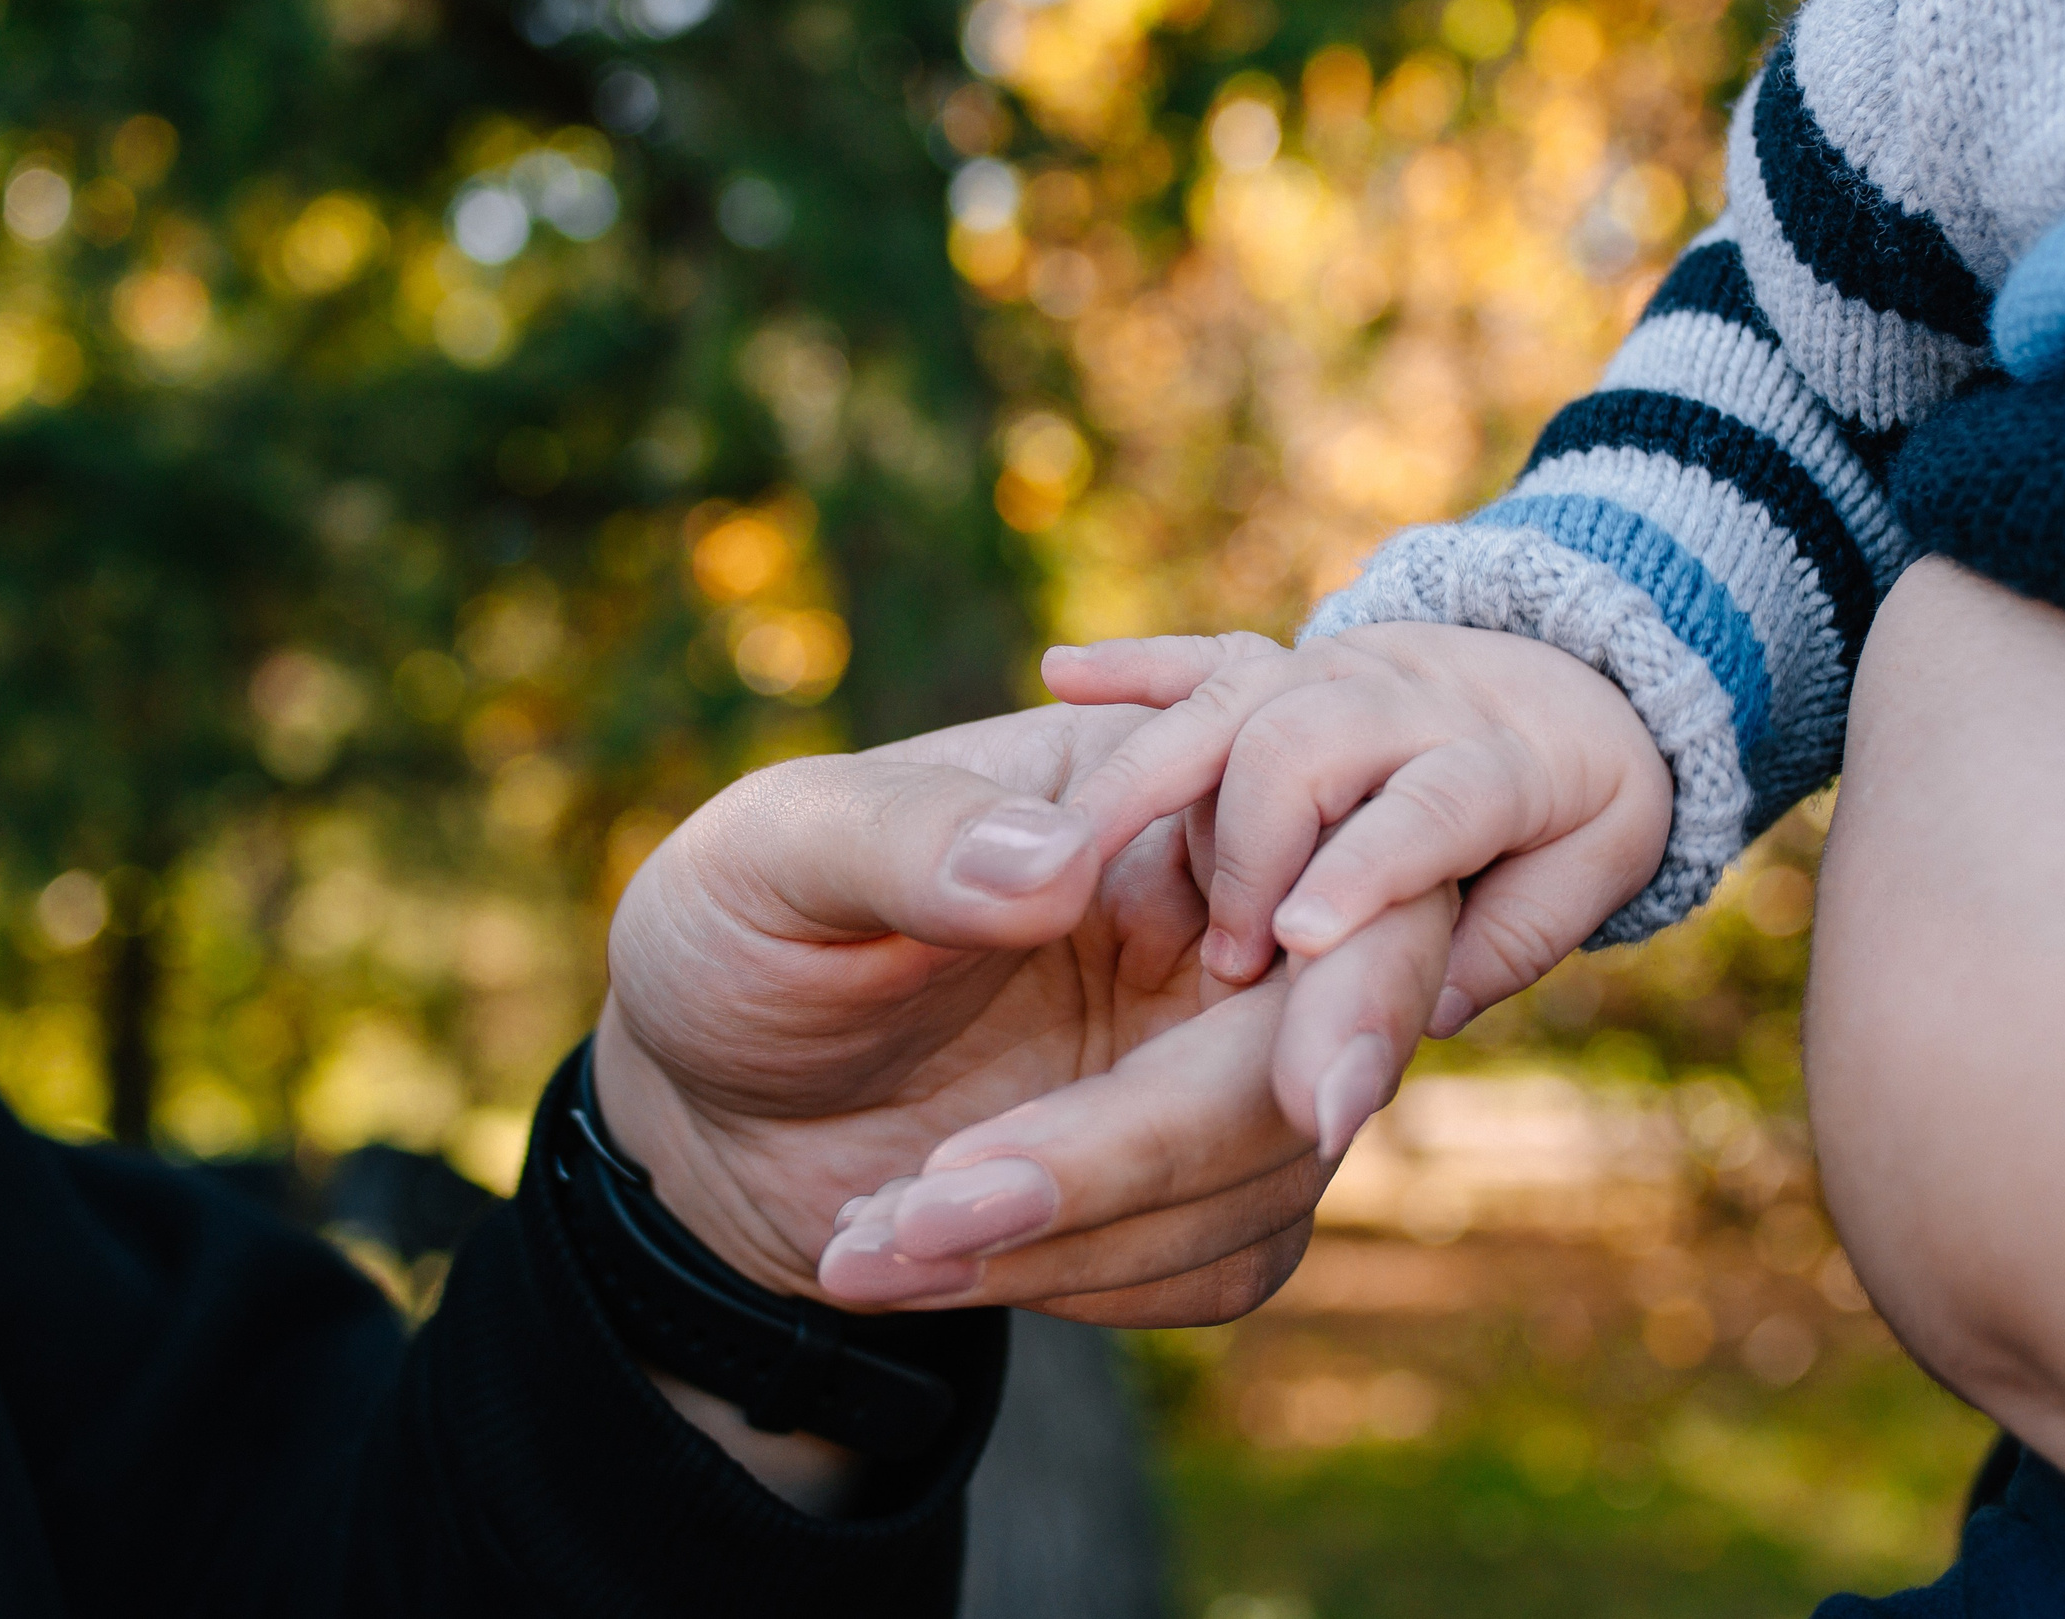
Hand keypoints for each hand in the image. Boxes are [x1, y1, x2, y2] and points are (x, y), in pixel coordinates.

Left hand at [594, 702, 1450, 1328]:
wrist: (711, 1098)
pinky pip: (1228, 1258)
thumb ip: (909, 842)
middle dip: (1132, 1147)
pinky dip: (1076, 1283)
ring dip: (1071, 1237)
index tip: (1303, 1093)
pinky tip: (920, 1265)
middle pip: (1316, 1038)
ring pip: (1272, 1168)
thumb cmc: (741, 935)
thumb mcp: (776, 859)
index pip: (1334, 847)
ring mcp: (1225, 1048)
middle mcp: (1228, 910)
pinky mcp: (1203, 1175)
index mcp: (1160, 780)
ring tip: (875, 1238)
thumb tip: (1058, 861)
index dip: (1354, 975)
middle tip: (940, 1201)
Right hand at [1044, 623, 1670, 1035]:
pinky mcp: (1286, 659)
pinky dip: (1132, 664)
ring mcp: (1337, 667)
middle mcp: (1408, 698)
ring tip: (1079, 861)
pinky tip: (1058, 676)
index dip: (1364, 870)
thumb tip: (1423, 1013)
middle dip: (1247, 849)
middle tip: (1228, 963)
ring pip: (1232, 696)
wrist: (1584, 678)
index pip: (1430, 810)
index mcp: (1501, 760)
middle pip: (1304, 741)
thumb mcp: (1595, 870)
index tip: (1297, 941)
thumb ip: (1512, 939)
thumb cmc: (1580, 806)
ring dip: (1153, 776)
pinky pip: (1200, 655)